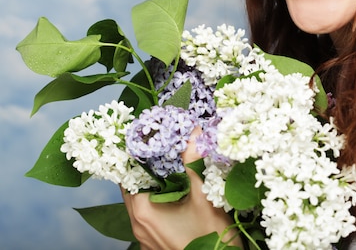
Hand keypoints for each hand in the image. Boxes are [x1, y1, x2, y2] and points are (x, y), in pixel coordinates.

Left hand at [122, 126, 239, 249]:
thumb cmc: (210, 239)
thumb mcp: (205, 198)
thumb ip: (195, 164)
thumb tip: (192, 133)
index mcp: (144, 211)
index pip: (129, 175)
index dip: (137, 155)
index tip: (149, 138)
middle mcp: (138, 225)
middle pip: (133, 188)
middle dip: (146, 169)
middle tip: (163, 149)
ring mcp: (145, 238)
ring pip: (142, 203)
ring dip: (153, 186)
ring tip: (171, 168)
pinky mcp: (155, 244)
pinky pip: (150, 217)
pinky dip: (159, 203)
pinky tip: (177, 194)